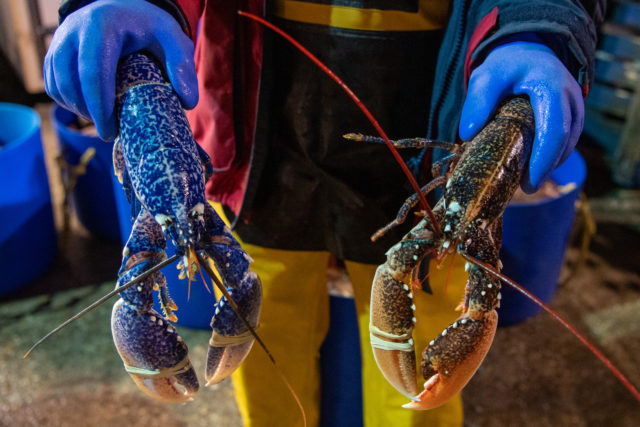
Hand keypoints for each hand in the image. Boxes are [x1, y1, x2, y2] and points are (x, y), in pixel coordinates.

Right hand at [44, 0, 197, 140]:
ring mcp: (60, 40)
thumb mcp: (172, 37)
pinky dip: (67, 101)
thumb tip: (187, 101)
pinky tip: (89, 110)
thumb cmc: (149, 27)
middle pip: (70, 81)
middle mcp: (74, 30)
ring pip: (58, 84)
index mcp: (102, 26)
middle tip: (109, 133)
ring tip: (102, 121)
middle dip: (88, 112)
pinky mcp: (54, 51)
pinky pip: (52, 83)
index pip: (93, 71)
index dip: (99, 106)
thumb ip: (182, 65)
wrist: (125, 10)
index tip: (110, 131)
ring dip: (77, 109)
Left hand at [459, 41, 583, 192]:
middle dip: (546, 167)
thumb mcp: (486, 76)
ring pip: (568, 142)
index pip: (554, 129)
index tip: (529, 182)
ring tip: (526, 180)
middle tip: (526, 188)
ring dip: (549, 163)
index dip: (544, 159)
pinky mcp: (574, 113)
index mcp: (550, 85)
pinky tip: (534, 166)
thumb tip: (468, 134)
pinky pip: (567, 140)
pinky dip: (552, 155)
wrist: (527, 52)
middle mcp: (570, 95)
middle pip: (565, 140)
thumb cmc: (506, 66)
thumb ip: (477, 101)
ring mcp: (576, 105)